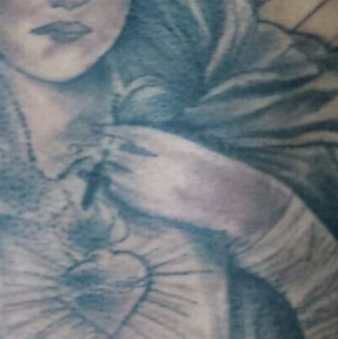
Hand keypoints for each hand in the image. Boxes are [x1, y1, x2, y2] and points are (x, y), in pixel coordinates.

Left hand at [102, 125, 291, 240]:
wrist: (237, 202)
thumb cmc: (218, 171)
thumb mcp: (193, 148)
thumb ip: (164, 144)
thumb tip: (131, 139)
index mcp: (176, 148)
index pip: (136, 135)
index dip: (117, 132)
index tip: (104, 129)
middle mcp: (165, 168)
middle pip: (124, 157)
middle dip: (110, 152)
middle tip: (100, 148)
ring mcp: (160, 191)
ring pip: (121, 178)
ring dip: (111, 170)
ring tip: (107, 165)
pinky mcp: (158, 209)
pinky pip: (129, 198)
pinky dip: (118, 190)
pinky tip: (114, 185)